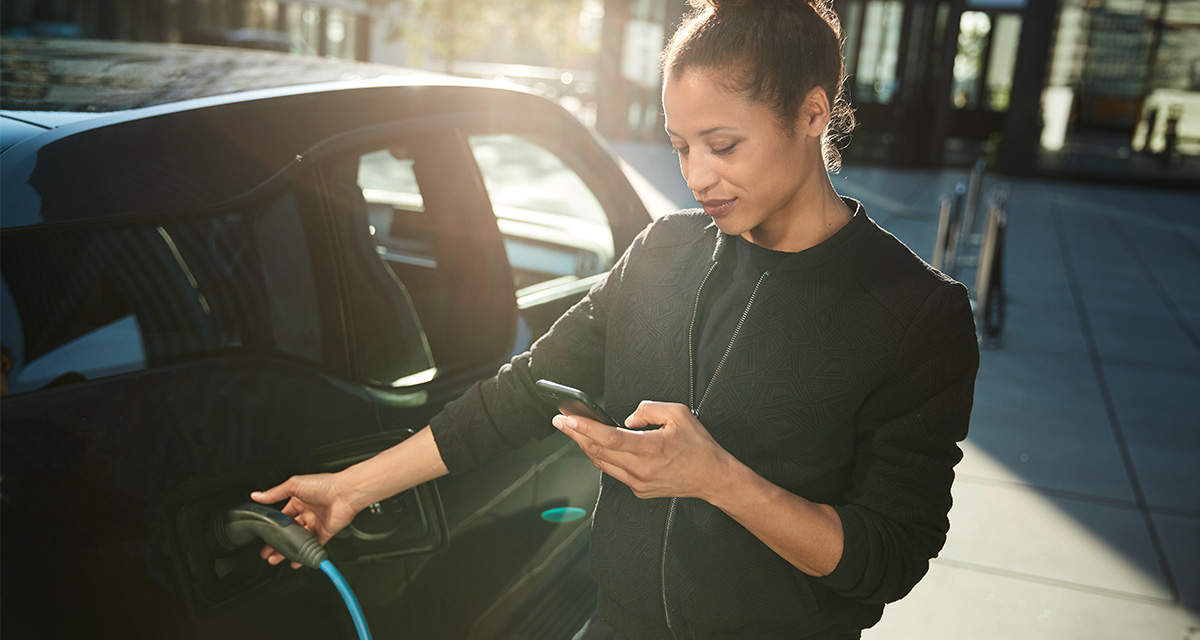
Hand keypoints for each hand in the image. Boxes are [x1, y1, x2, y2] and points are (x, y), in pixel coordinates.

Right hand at [250, 473, 359, 568]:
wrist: (345, 492)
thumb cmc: (324, 484)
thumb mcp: (294, 485)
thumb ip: (275, 493)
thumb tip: (257, 495)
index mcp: (298, 501)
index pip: (282, 517)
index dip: (273, 528)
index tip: (264, 536)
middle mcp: (307, 513)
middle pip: (289, 532)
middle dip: (278, 543)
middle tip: (267, 553)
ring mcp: (316, 523)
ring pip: (299, 541)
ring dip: (288, 550)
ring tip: (276, 559)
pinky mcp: (325, 533)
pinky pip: (314, 546)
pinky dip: (305, 555)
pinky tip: (297, 561)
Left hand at [552, 400, 731, 500]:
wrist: (713, 478)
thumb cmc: (699, 446)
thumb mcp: (679, 414)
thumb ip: (649, 410)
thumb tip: (627, 419)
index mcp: (651, 449)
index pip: (609, 438)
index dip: (585, 428)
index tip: (567, 418)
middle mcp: (641, 469)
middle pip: (598, 451)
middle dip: (576, 434)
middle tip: (560, 421)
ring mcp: (639, 483)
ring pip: (602, 463)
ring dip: (586, 446)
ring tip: (573, 430)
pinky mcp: (639, 490)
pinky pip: (614, 472)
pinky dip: (603, 458)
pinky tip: (597, 446)